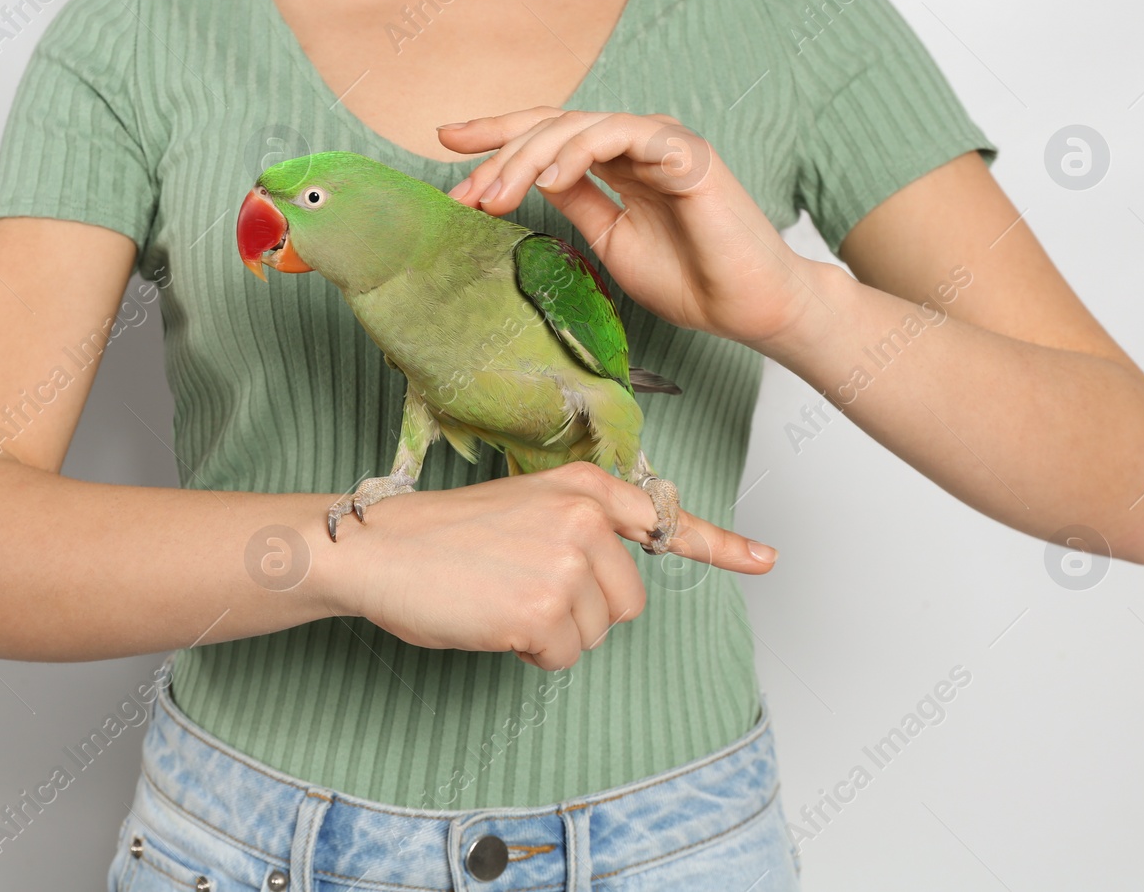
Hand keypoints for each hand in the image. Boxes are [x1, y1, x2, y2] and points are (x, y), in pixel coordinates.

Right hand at [326, 461, 776, 669]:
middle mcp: (588, 518)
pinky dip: (528, 651)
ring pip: (596, 632)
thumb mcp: (525, 507)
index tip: (766, 560)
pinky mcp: (544, 611)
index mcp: (585, 487)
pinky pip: (561, 656)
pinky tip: (491, 618)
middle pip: (629, 599)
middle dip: (583, 608)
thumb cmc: (443, 536)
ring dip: (553, 630)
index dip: (721, 545)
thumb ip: (583, 526)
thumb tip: (630, 566)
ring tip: (500, 596)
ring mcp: (569, 564)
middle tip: (520, 584)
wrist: (377, 549)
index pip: (665, 519)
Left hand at [441, 108, 824, 349]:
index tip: (447, 144)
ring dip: (529, 157)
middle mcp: (636, 143)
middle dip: (500, 155)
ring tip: (496, 195)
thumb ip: (575, 202)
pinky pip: (621, 135)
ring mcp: (661, 142)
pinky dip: (579, 151)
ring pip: (578, 125)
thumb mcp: (609, 240)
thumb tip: (527, 176)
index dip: (497, 136)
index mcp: (618, 162)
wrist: (746, 307)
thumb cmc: (688, 279)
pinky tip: (549, 177)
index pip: (548, 135)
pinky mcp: (684, 152)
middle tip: (465, 193)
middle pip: (552, 126)